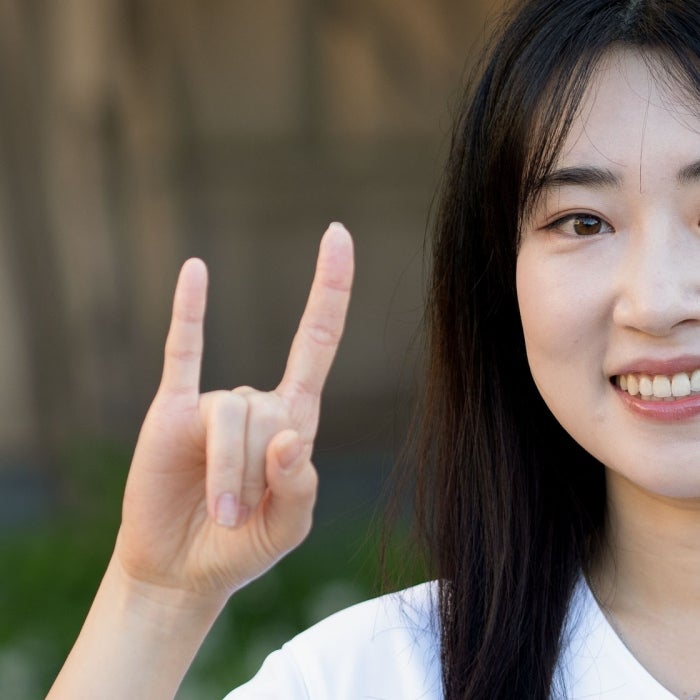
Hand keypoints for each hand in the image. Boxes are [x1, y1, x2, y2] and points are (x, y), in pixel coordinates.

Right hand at [114, 223, 353, 602]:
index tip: (338, 234)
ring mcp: (214, 403)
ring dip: (226, 474)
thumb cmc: (243, 545)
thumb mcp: (287, 527)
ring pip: (230, 417)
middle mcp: (257, 402)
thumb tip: (290, 437)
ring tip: (220, 512)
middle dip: (254, 474)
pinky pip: (183, 352)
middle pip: (268, 411)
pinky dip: (188, 312)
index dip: (331, 289)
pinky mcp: (173, 409)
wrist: (183, 565)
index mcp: (295, 420)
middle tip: (237, 518)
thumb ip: (299, 486)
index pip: (318, 340)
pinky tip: (194, 270)